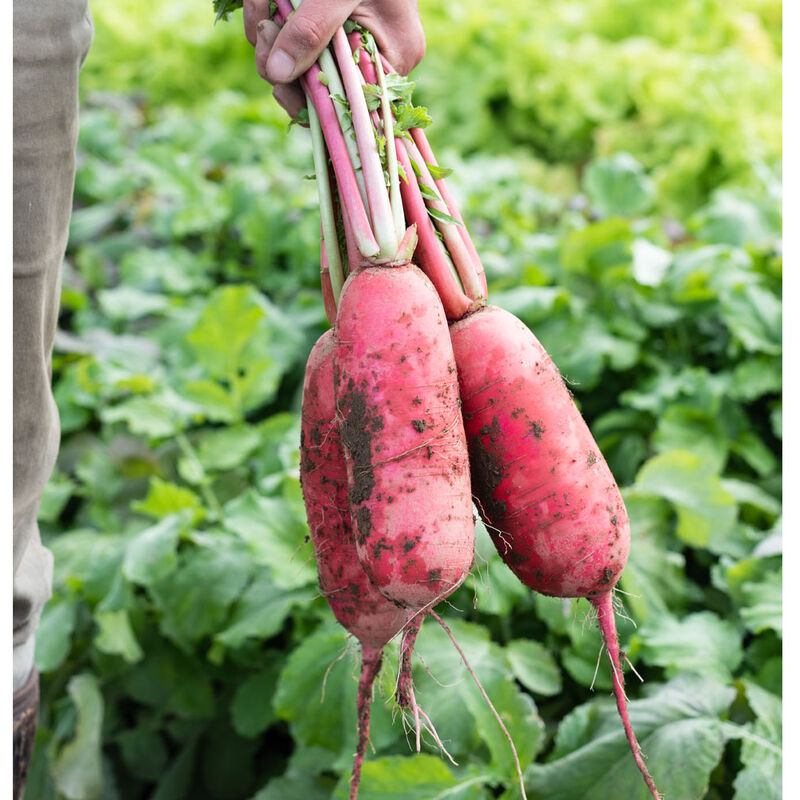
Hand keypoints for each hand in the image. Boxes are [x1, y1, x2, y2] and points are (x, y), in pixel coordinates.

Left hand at [243, 0, 424, 118]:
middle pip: (323, 94)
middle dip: (284, 66)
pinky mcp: (329, 36)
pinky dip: (275, 28)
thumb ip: (311, 30)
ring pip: (302, 72)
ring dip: (271, 42)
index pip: (351, 107)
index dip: (311, 102)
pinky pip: (296, 49)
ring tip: (262, 6)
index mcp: (393, 58)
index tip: (279, 80)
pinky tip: (265, 3)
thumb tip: (276, 75)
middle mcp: (376, 63)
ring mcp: (353, 50)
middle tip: (263, 30)